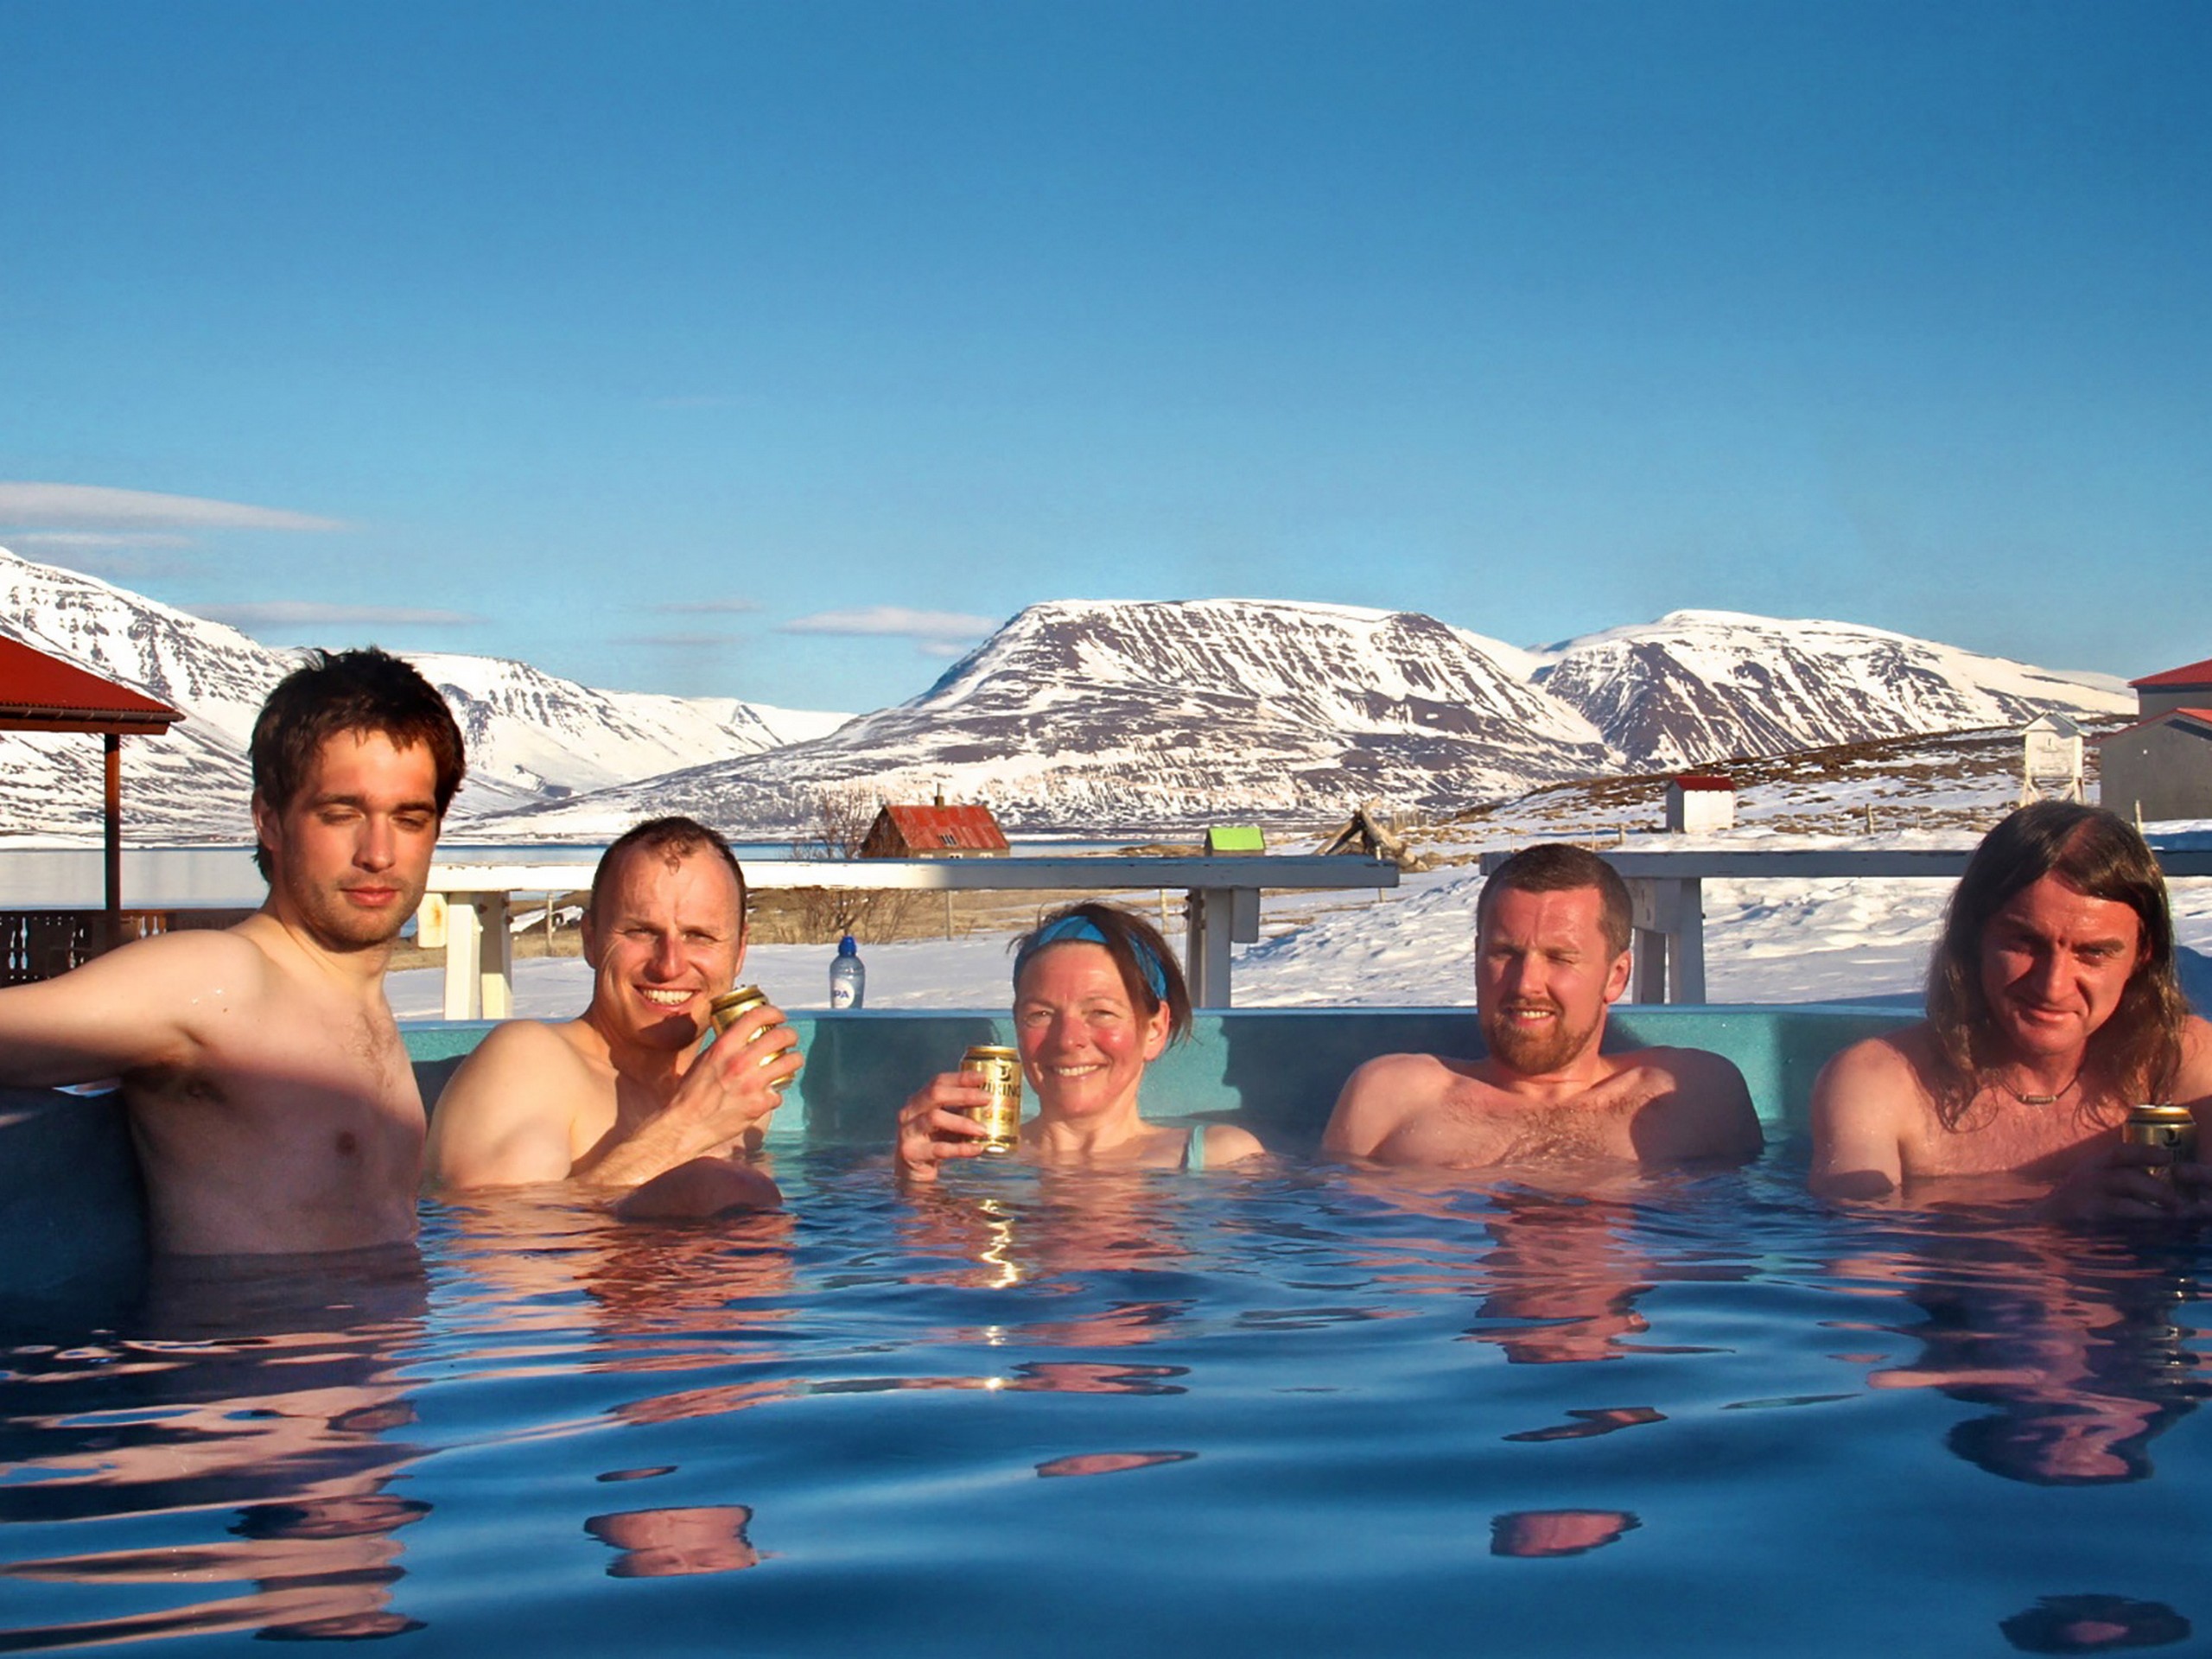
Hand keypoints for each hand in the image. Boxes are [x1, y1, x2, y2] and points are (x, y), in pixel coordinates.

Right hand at [683, 1001, 801, 1153]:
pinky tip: (770, 1094)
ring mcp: (752, 1084)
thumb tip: (740, 1036)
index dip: (773, 1013)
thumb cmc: (689, 1093)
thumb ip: (724, 1046)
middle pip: (779, 1037)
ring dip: (795, 1059)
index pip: (756, 1017)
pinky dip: (775, 1094)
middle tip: (790, 1038)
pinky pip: (778, 1094)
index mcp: (724, 1047)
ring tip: (792, 1060)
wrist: (685, 1125)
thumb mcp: (704, 1059)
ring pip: (790, 1062)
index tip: (778, 1016)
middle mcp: (740, 1062)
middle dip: (790, 1034)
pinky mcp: (759, 1104)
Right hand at [894, 1072, 992, 1182]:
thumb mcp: (946, 1125)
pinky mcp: (911, 1153)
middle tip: (988, 1098)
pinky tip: (977, 1149)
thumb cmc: (933, 1144)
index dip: (961, 1078)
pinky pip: (939, 1148)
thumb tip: (994, 1103)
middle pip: (935, 1094)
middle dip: (964, 1095)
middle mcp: (909, 1112)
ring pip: (934, 1118)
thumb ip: (961, 1112)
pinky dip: (960, 1148)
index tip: (984, 1077)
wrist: (912, 1175)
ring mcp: (907, 1132)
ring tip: (983, 1129)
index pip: (939, 1082)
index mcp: (918, 1101)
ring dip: (962, 1122)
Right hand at [2045, 1142, 2211, 1222]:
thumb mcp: (2091, 1178)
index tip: (2167, 1157)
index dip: (2145, 1152)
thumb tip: (2158, 1180)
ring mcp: (2084, 1204)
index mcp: (2091, 1166)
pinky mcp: (2084, 1226)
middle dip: (2157, 1190)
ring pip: (2123, 1206)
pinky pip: (2115, 1229)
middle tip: (2178, 1202)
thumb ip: (2117, 1175)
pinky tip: (2150, 1235)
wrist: (2041, 1223)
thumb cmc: (2075, 1201)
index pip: (2119, 1153)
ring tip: (2169, 1219)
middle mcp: (2086, 1181)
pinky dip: (2136, 1231)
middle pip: (2126, 1179)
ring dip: (2150, 1212)